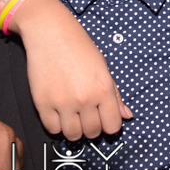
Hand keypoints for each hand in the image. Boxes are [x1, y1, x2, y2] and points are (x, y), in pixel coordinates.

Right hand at [12, 0, 131, 140]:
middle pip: (92, 132)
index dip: (110, 125)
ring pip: (72, 135)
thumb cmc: (79, 47)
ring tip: (75, 117)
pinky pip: (52, 129)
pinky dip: (57, 126)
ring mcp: (63, 103)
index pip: (113, 126)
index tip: (106, 120)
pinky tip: (61, 114)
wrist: (50, 34)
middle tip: (89, 117)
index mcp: (103, 89)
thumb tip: (126, 115)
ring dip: (75, 129)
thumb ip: (115, 95)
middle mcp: (85, 99)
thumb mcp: (104, 68)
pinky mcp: (42, 104)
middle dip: (93, 128)